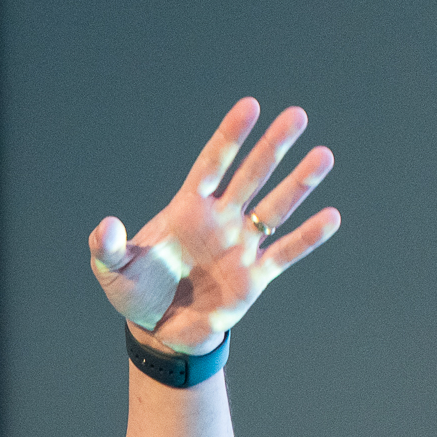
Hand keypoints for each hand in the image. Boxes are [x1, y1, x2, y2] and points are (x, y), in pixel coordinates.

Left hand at [90, 98, 338, 353]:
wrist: (160, 331)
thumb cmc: (137, 293)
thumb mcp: (115, 271)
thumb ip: (109, 247)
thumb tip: (105, 227)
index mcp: (188, 209)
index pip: (212, 164)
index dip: (230, 136)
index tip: (250, 106)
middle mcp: (220, 220)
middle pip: (251, 175)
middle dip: (273, 146)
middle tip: (297, 115)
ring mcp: (240, 245)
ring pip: (275, 207)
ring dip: (299, 183)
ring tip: (323, 156)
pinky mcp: (255, 276)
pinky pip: (286, 252)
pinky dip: (307, 237)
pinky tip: (331, 217)